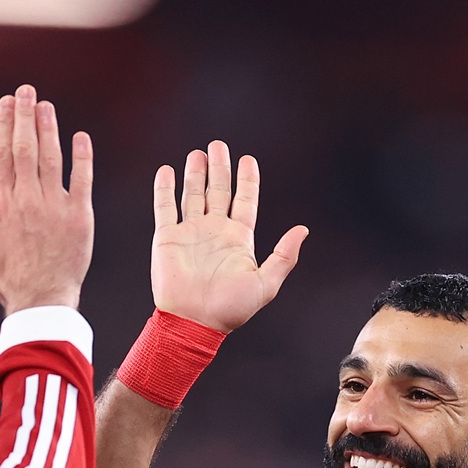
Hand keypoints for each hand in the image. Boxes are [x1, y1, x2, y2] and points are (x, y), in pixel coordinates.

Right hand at [0, 85, 93, 314]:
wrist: (42, 301)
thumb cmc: (7, 279)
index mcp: (0, 205)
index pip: (0, 154)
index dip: (3, 125)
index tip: (6, 103)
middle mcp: (26, 199)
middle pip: (25, 148)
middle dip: (25, 116)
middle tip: (27, 91)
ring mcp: (55, 206)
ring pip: (51, 158)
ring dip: (49, 128)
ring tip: (46, 106)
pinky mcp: (80, 216)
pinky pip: (83, 179)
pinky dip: (82, 156)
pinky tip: (80, 137)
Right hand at [151, 140, 306, 331]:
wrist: (194, 322)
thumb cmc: (231, 309)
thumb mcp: (266, 283)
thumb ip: (284, 256)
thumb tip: (303, 230)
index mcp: (238, 239)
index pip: (244, 201)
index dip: (247, 180)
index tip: (248, 160)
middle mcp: (214, 231)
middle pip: (219, 191)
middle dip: (219, 168)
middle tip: (219, 146)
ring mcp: (190, 233)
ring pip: (193, 195)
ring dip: (196, 174)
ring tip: (198, 154)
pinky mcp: (168, 238)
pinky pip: (165, 208)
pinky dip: (165, 189)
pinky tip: (167, 171)